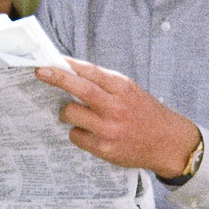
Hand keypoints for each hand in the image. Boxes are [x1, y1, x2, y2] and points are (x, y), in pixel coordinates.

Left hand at [35, 60, 200, 176]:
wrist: (168, 143)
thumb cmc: (146, 114)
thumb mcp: (131, 91)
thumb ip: (104, 84)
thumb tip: (72, 74)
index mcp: (123, 88)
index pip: (90, 71)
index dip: (68, 65)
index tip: (52, 60)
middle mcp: (116, 107)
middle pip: (78, 88)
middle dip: (56, 77)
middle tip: (40, 71)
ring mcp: (109, 129)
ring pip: (71, 113)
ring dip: (68, 112)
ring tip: (78, 114)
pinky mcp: (104, 148)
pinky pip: (76, 135)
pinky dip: (78, 132)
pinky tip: (90, 133)